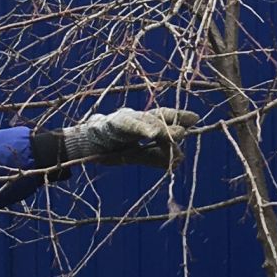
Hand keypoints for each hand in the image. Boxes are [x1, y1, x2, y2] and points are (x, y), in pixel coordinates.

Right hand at [55, 107, 200, 169]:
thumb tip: (179, 161)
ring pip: (144, 120)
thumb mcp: (136, 155)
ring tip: (178, 132)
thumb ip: (156, 157)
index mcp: (141, 124)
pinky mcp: (109, 125)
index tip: (195, 118)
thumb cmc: (110, 147)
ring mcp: (121, 120)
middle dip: (173, 120)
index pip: (163, 119)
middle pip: (157, 116)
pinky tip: (152, 132)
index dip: (178, 118)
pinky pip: (127, 125)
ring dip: (161, 126)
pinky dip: (140, 128)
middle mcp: (134, 118)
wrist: (82, 145)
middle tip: (190, 123)